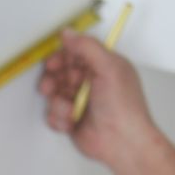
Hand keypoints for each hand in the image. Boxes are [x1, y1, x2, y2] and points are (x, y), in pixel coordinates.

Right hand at [39, 29, 156, 168]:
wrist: (122, 141)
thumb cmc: (122, 106)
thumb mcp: (108, 68)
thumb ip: (86, 47)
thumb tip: (68, 33)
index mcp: (102, 66)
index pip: (74, 54)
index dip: (60, 58)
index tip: (53, 64)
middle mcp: (90, 82)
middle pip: (58, 74)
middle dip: (52, 81)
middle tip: (52, 88)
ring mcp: (79, 101)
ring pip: (53, 95)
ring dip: (58, 104)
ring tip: (71, 111)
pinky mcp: (71, 119)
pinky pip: (53, 115)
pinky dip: (59, 119)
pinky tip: (72, 123)